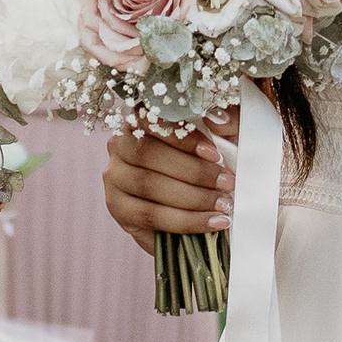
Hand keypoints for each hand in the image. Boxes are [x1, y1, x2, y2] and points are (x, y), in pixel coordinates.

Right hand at [102, 124, 235, 253]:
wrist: (200, 210)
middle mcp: (120, 145)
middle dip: (194, 171)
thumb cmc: (209, 167)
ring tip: (223, 205)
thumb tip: (217, 118)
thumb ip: (227, 123)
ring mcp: (114, 177)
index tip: (215, 154)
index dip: (184, 137)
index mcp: (141, 121)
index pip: (153, 120)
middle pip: (149, 154)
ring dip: (192, 197)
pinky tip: (210, 222)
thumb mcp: (225, 141)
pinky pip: (150, 214)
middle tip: (227, 183)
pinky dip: (185, 220)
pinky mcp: (117, 207)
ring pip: (148, 185)